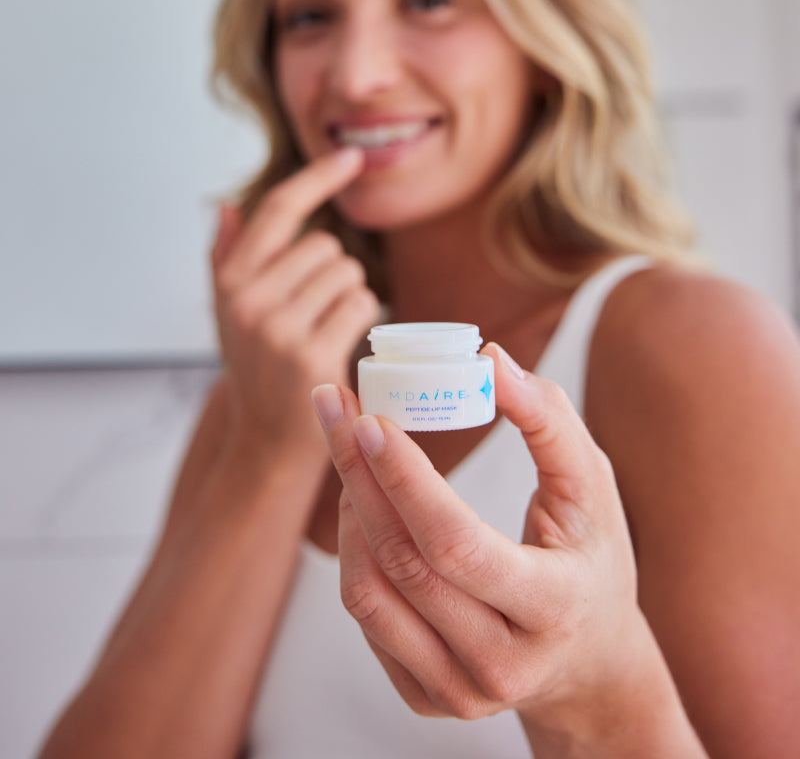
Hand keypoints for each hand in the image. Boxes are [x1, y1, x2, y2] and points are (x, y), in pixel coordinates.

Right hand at [211, 148, 379, 468]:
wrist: (265, 440)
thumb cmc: (256, 368)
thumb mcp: (230, 312)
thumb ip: (226, 257)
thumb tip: (225, 204)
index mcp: (230, 280)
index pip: (277, 209)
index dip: (317, 177)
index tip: (350, 156)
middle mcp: (248, 298)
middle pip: (324, 245)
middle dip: (334, 271)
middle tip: (318, 310)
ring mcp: (278, 328)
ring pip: (348, 274)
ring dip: (351, 295)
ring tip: (328, 327)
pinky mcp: (311, 355)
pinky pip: (361, 304)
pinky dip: (363, 317)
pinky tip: (344, 340)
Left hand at [312, 344, 695, 753]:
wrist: (592, 659)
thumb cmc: (592, 555)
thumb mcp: (593, 485)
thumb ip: (549, 419)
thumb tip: (489, 360)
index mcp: (552, 607)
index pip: (457, 544)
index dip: (405, 479)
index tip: (370, 418)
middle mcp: (502, 664)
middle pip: (402, 564)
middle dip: (358, 475)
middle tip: (335, 408)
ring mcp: (460, 691)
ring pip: (369, 594)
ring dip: (349, 511)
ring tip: (351, 454)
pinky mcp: (428, 699)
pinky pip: (367, 618)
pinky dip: (355, 552)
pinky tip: (365, 507)